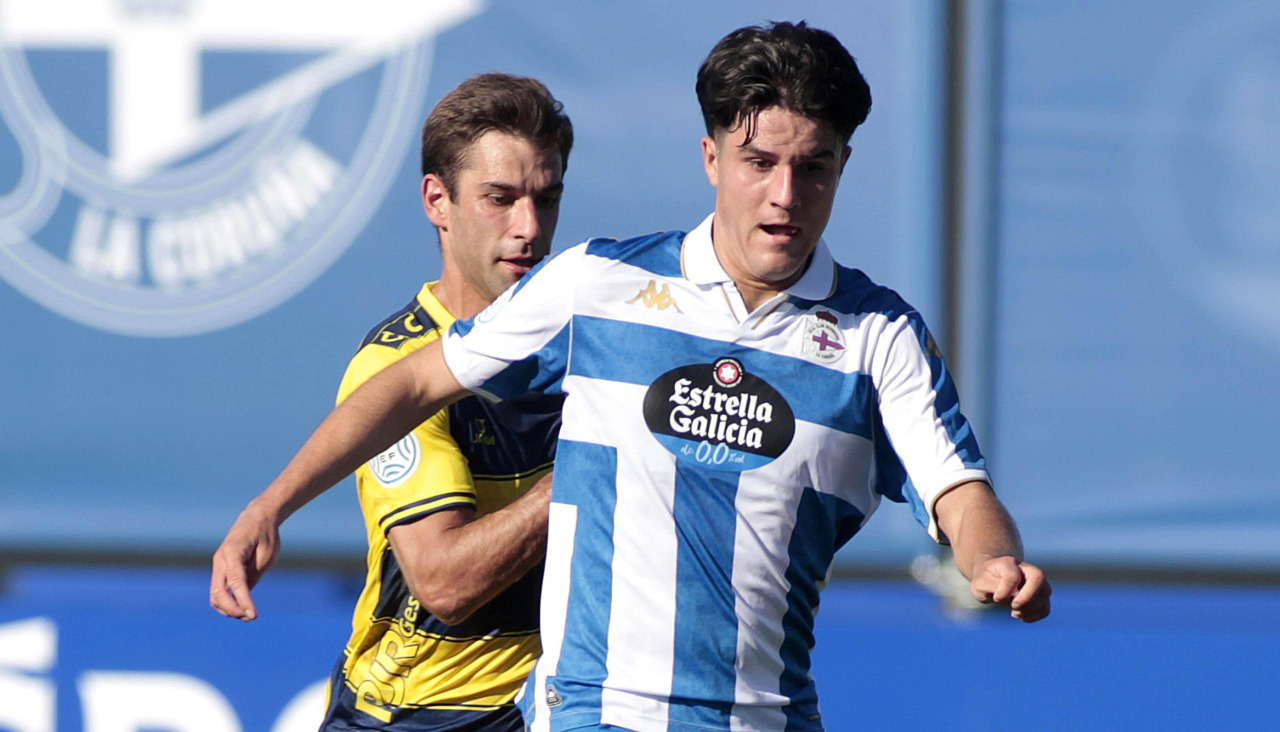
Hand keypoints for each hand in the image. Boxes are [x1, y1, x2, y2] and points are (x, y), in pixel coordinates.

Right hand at [210, 504, 280, 620]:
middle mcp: (221, 559)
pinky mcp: (221, 569)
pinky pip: (219, 590)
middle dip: (233, 609)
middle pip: (218, 592)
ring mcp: (218, 564)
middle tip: (251, 617)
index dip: (244, 601)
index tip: (254, 616)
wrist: (257, 518)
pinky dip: (228, 601)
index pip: (236, 582)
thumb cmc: (266, 535)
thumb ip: (254, 575)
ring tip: (248, 616)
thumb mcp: (267, 555)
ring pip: (215, 594)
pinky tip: (242, 608)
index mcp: (233, 551)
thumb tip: (243, 597)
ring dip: (229, 608)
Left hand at [969, 556, 1050, 622]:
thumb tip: (1012, 596)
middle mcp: (1027, 569)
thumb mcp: (980, 584)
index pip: (1013, 576)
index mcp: (1009, 563)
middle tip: (1013, 606)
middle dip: (1026, 598)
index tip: (996, 598)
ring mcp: (1038, 582)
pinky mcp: (1042, 596)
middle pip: (1038, 578)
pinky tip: (1019, 614)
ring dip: (1027, 610)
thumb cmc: (986, 581)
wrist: (993, 579)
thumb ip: (992, 587)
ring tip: (1013, 611)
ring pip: (1044, 596)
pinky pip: (1045, 610)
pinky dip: (1032, 616)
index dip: (1005, 591)